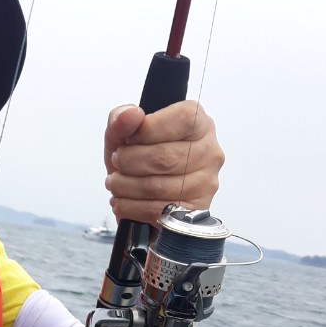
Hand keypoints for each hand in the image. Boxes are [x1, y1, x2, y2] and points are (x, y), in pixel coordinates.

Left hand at [104, 100, 223, 224]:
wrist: (140, 197)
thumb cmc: (136, 159)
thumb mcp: (122, 134)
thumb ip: (121, 119)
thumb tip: (130, 115)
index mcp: (199, 123)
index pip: (184, 119)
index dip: (149, 129)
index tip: (130, 138)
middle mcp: (209, 151)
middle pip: (166, 157)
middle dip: (129, 161)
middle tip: (117, 162)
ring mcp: (205, 183)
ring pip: (158, 187)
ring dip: (125, 185)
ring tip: (116, 182)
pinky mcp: (194, 210)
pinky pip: (157, 211)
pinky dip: (130, 207)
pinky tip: (123, 200)